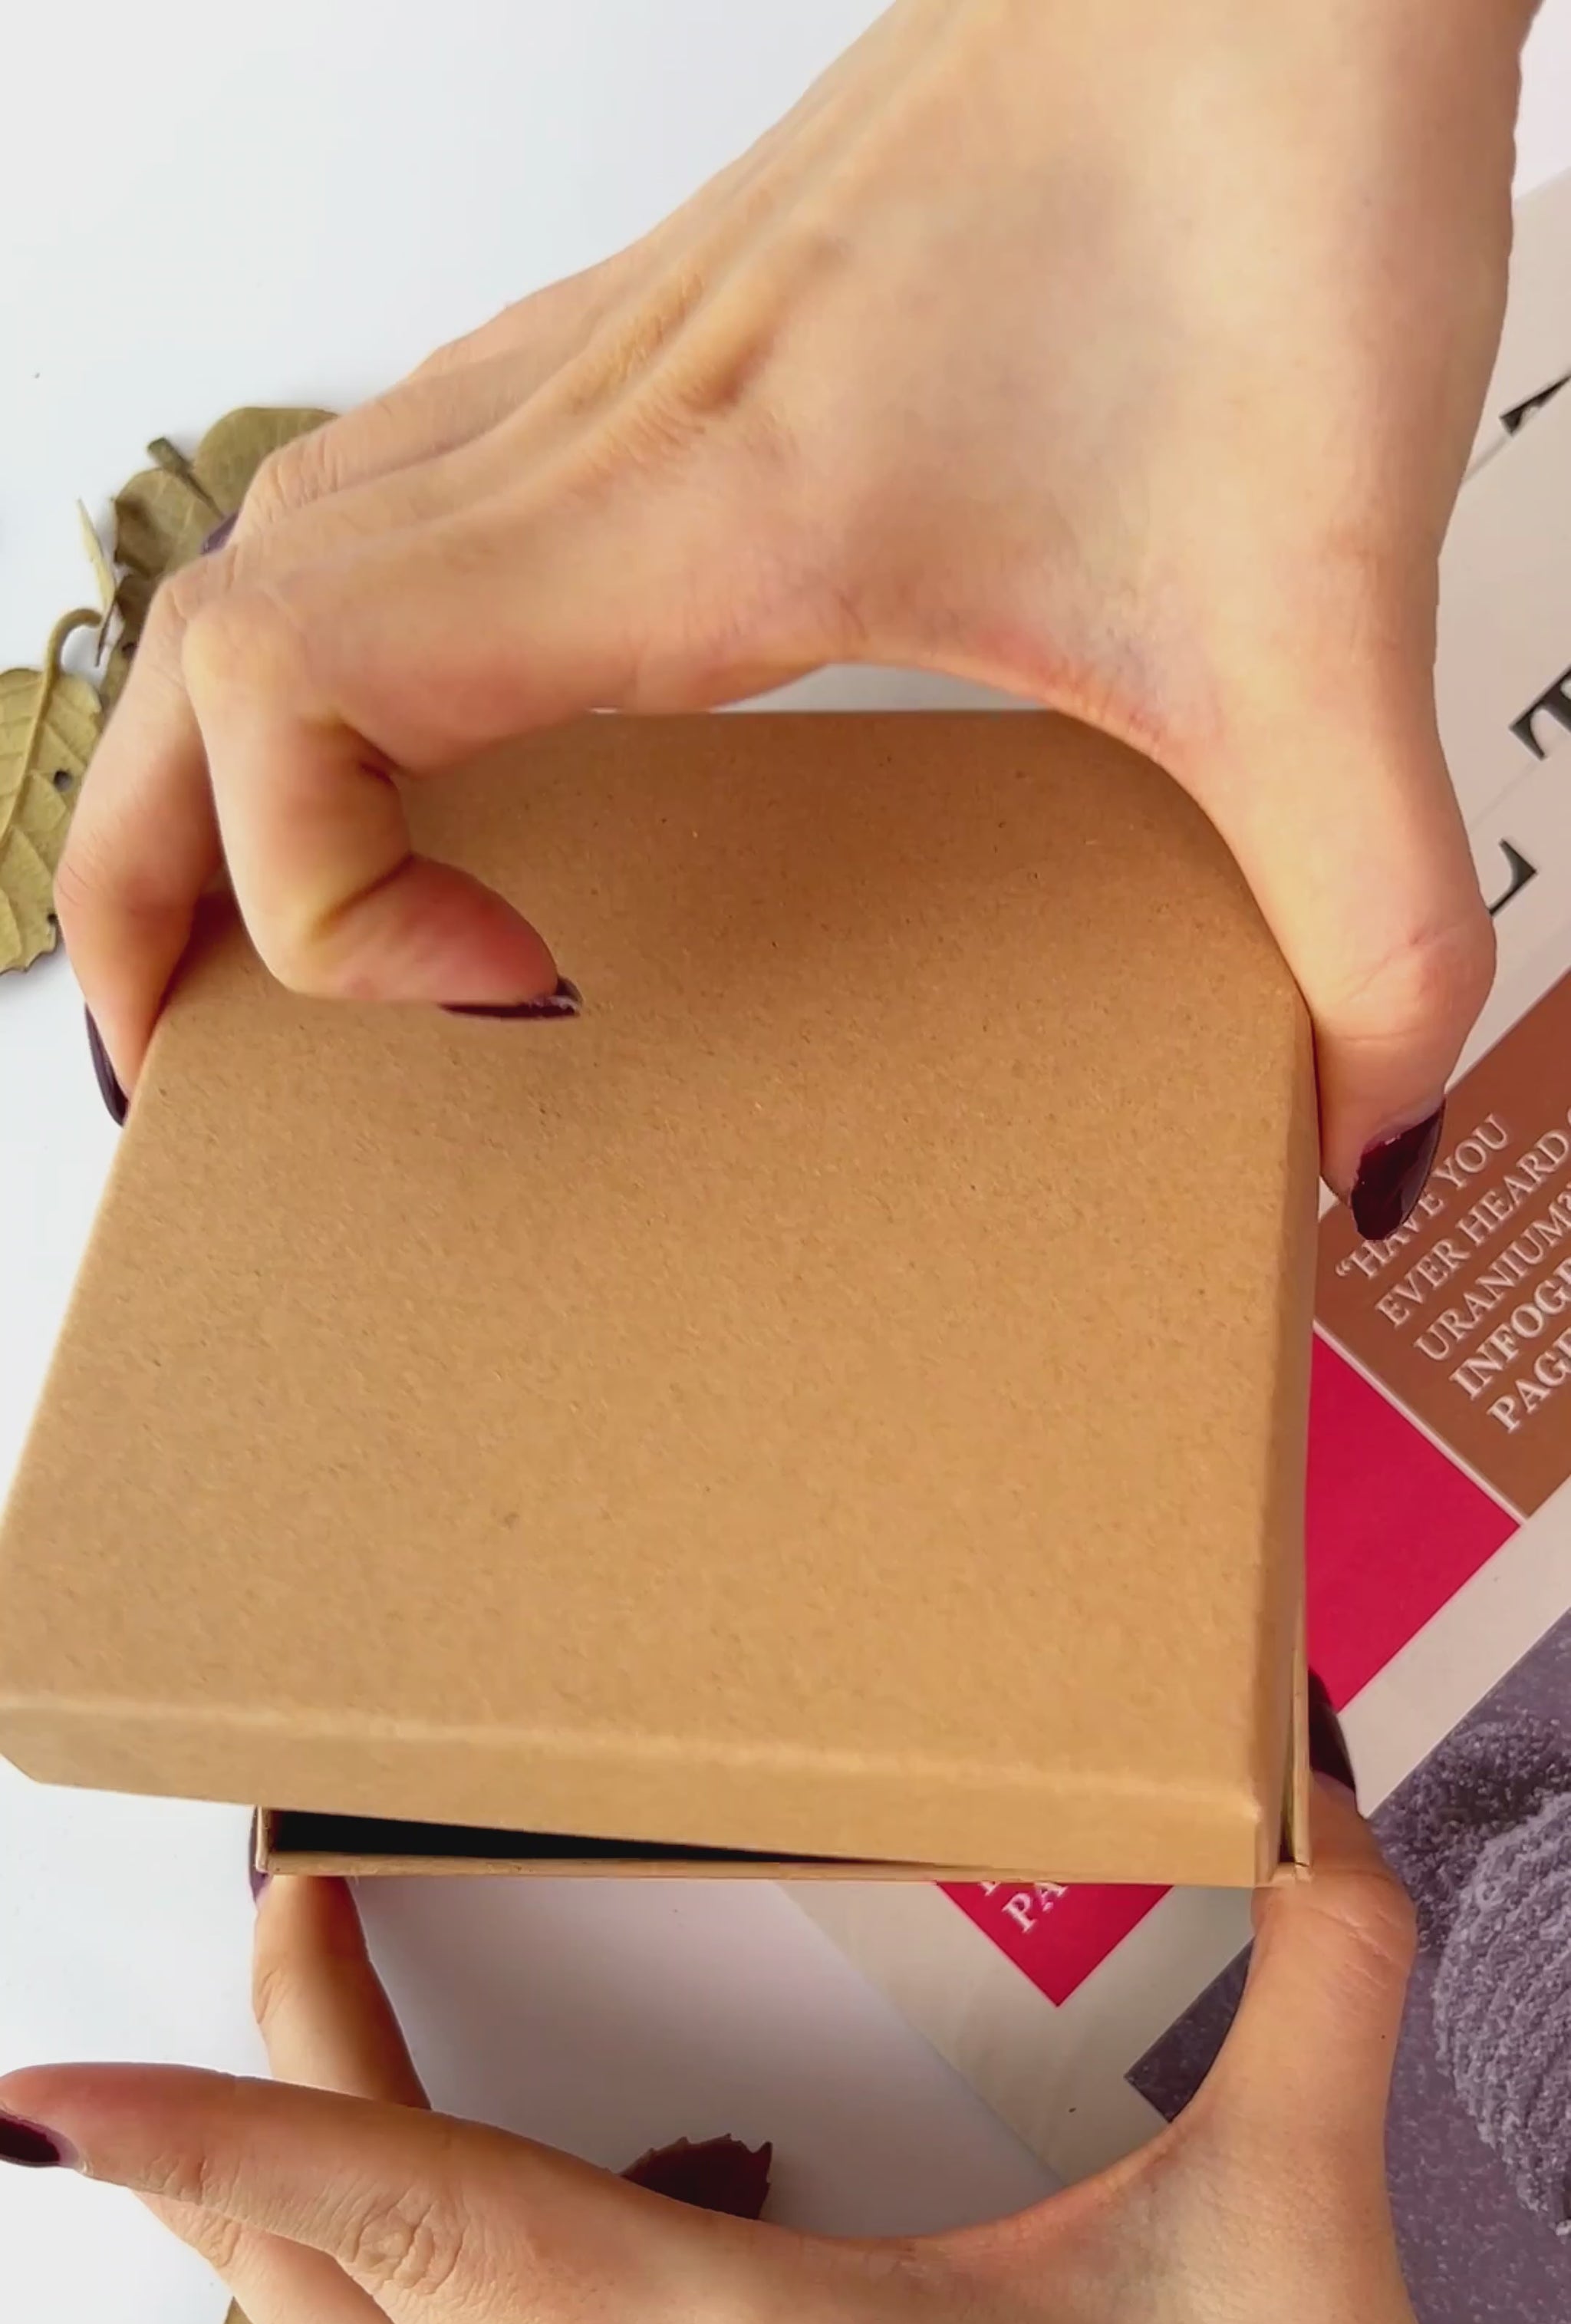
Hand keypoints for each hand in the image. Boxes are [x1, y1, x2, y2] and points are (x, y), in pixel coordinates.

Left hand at [3, 1793, 1564, 2323]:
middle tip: (255, 1942)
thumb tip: (1311, 1779)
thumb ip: (1316, 1977)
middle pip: (389, 2290)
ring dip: (255, 2300)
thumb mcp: (1305, 2241)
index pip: (444, 2213)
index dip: (247, 2122)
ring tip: (137, 2190)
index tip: (61, 2081)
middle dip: (270, 2119)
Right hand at [61, 0, 1536, 1222]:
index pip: (289, 686)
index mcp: (685, 508)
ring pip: (265, 550)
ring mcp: (598, 373)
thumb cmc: (1262, 176)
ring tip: (247, 922)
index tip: (509, 992)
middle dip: (140, 871)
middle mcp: (592, 432)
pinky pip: (386, 489)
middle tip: (186, 1047)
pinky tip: (419, 717)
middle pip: (200, 639)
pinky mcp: (654, 346)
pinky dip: (327, 634)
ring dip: (201, 749)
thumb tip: (1359, 1151)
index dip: (311, 889)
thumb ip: (1372, 922)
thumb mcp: (1325, 623)